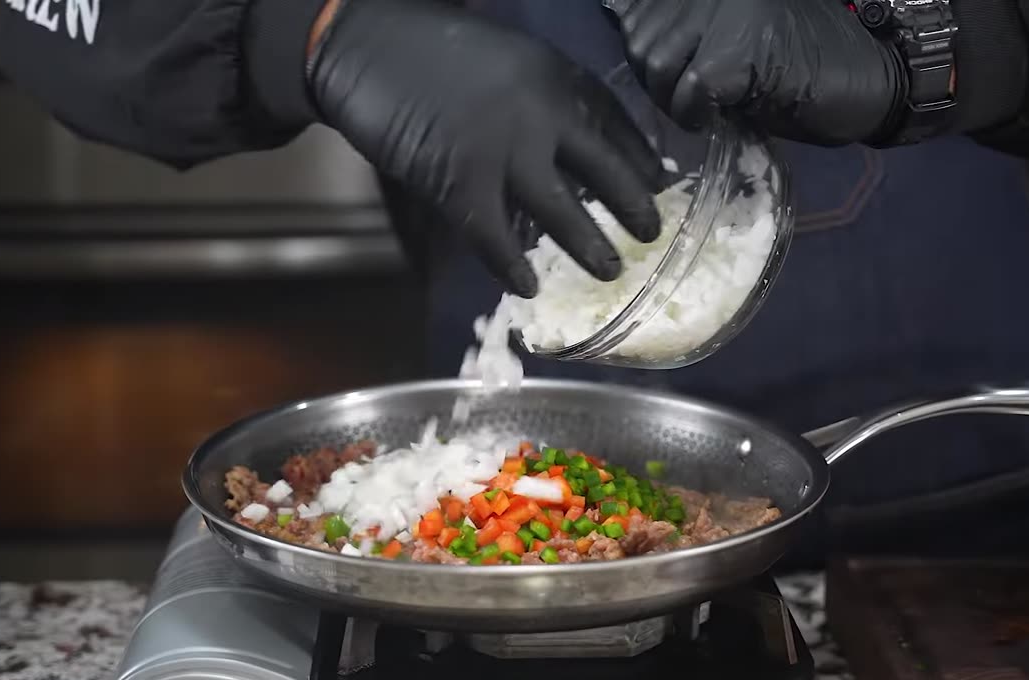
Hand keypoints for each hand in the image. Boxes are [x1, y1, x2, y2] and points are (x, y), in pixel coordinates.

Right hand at [310, 0, 662, 296]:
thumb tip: (573, 142)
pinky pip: (496, 236)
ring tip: (609, 271)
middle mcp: (541, 113)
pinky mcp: (460, 182)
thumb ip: (542, 96)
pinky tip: (527, 286)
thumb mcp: (509, 57)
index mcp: (556, 75)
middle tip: (651, 235)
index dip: (640, 159)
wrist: (369, 44)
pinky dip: (512, 265)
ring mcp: (503, 150)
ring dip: (588, 245)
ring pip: (562, 210)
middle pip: (604, 169)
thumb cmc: (433, 47)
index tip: (658, 184)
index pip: (617, 122)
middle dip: (633, 206)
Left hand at [613, 0, 903, 145]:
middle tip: (693, 98)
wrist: (872, 75)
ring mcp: (728, 9)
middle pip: (639, 41)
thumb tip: (633, 44)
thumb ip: (683, 34)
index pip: (635, 13)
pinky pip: (690, 88)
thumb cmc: (799, 62)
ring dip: (675, 99)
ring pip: (655, 64)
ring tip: (709, 105)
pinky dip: (694, 112)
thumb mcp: (728, 38)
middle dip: (657, 81)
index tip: (673, 74)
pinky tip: (718, 115)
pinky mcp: (744, 48)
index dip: (644, 51)